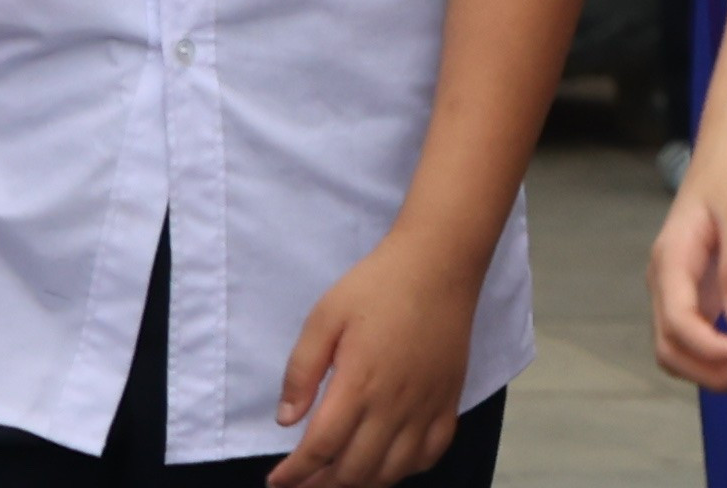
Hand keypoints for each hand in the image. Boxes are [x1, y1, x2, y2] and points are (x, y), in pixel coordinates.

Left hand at [269, 226, 478, 484]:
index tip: (276, 480)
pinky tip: (388, 463)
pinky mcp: (449, 397)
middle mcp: (395, 403)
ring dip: (360, 484)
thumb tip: (287, 420)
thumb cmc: (377, 285)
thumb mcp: (324, 318)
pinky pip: (432, 451)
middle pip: (354, 470)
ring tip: (338, 479)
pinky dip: (407, 469)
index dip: (294, 474)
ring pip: (393, 470)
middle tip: (301, 485)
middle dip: (320, 486)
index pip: (320, 449)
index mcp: (359, 383)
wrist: (440, 261)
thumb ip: (301, 371)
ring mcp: (427, 403)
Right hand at [647, 123, 726, 396]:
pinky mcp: (697, 284)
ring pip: (679, 345)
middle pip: (671, 346)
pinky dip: (714, 351)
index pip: (678, 325)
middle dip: (709, 370)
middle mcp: (666, 279)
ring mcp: (679, 284)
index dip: (711, 350)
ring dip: (710, 367)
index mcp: (670, 261)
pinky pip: (695, 331)